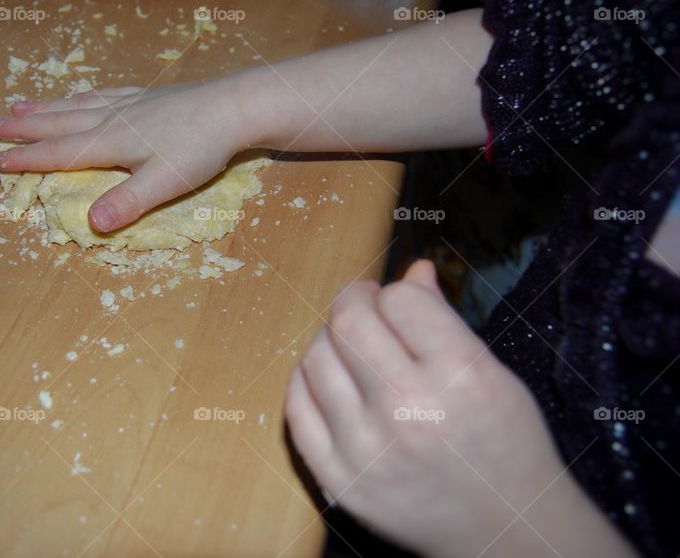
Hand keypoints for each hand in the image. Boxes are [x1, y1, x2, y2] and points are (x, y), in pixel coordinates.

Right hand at [0, 77, 262, 231]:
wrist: (234, 107)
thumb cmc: (200, 147)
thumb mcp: (164, 182)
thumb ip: (127, 202)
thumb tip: (91, 225)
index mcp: (111, 143)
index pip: (60, 153)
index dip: (27, 159)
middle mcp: (113, 119)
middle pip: (59, 123)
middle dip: (25, 128)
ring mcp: (131, 104)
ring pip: (77, 105)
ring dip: (47, 107)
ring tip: (22, 104)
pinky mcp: (149, 95)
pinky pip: (104, 93)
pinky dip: (83, 96)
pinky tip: (82, 95)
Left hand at [285, 261, 636, 556]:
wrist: (502, 530)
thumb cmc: (502, 444)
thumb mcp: (491, 374)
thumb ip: (445, 320)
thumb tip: (413, 270)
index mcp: (459, 377)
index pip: (401, 300)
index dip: (395, 292)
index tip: (397, 302)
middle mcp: (409, 409)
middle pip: (348, 322)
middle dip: (354, 301)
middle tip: (364, 308)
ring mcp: (367, 447)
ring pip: (316, 357)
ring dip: (329, 340)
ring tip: (350, 348)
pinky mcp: (339, 477)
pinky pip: (296, 406)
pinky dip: (307, 380)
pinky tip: (328, 378)